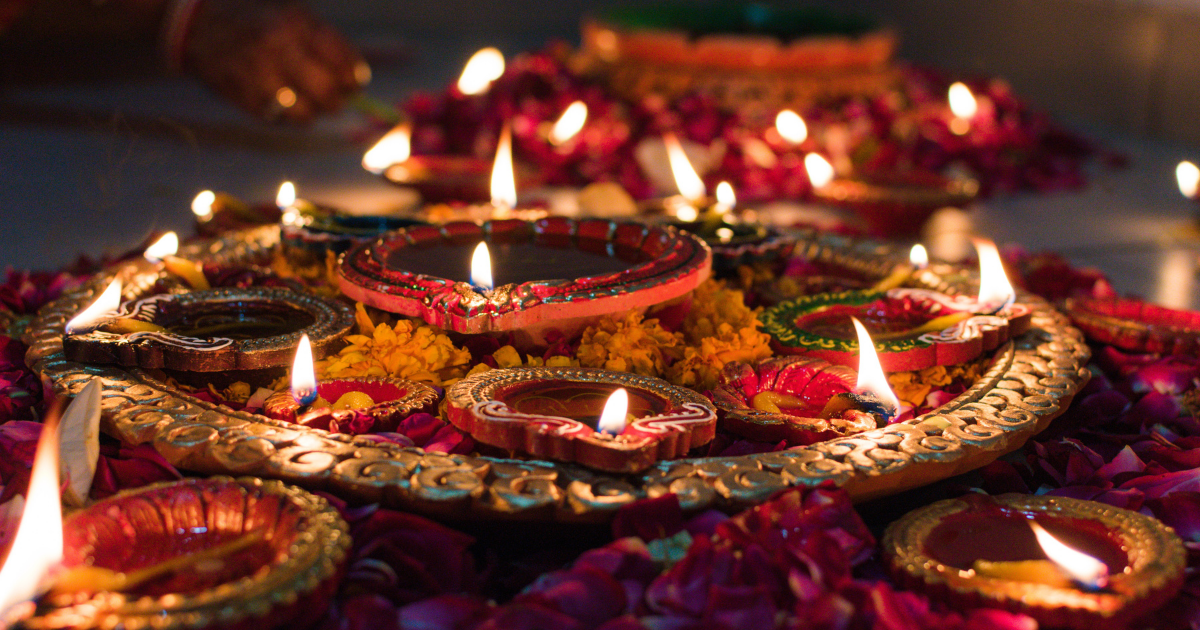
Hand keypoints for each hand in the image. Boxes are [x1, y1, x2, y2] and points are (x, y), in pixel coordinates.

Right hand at [180, 0, 366, 122]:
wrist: (198, 24)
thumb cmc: (257, 19)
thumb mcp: (292, 15)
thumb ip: (326, 43)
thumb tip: (357, 80)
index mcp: (295, 23)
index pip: (344, 64)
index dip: (355, 80)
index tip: (354, 83)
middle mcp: (277, 48)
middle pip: (328, 93)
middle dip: (337, 100)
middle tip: (334, 98)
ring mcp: (257, 75)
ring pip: (306, 114)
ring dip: (312, 112)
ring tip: (307, 100)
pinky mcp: (243, 98)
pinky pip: (280, 121)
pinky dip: (287, 117)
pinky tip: (281, 101)